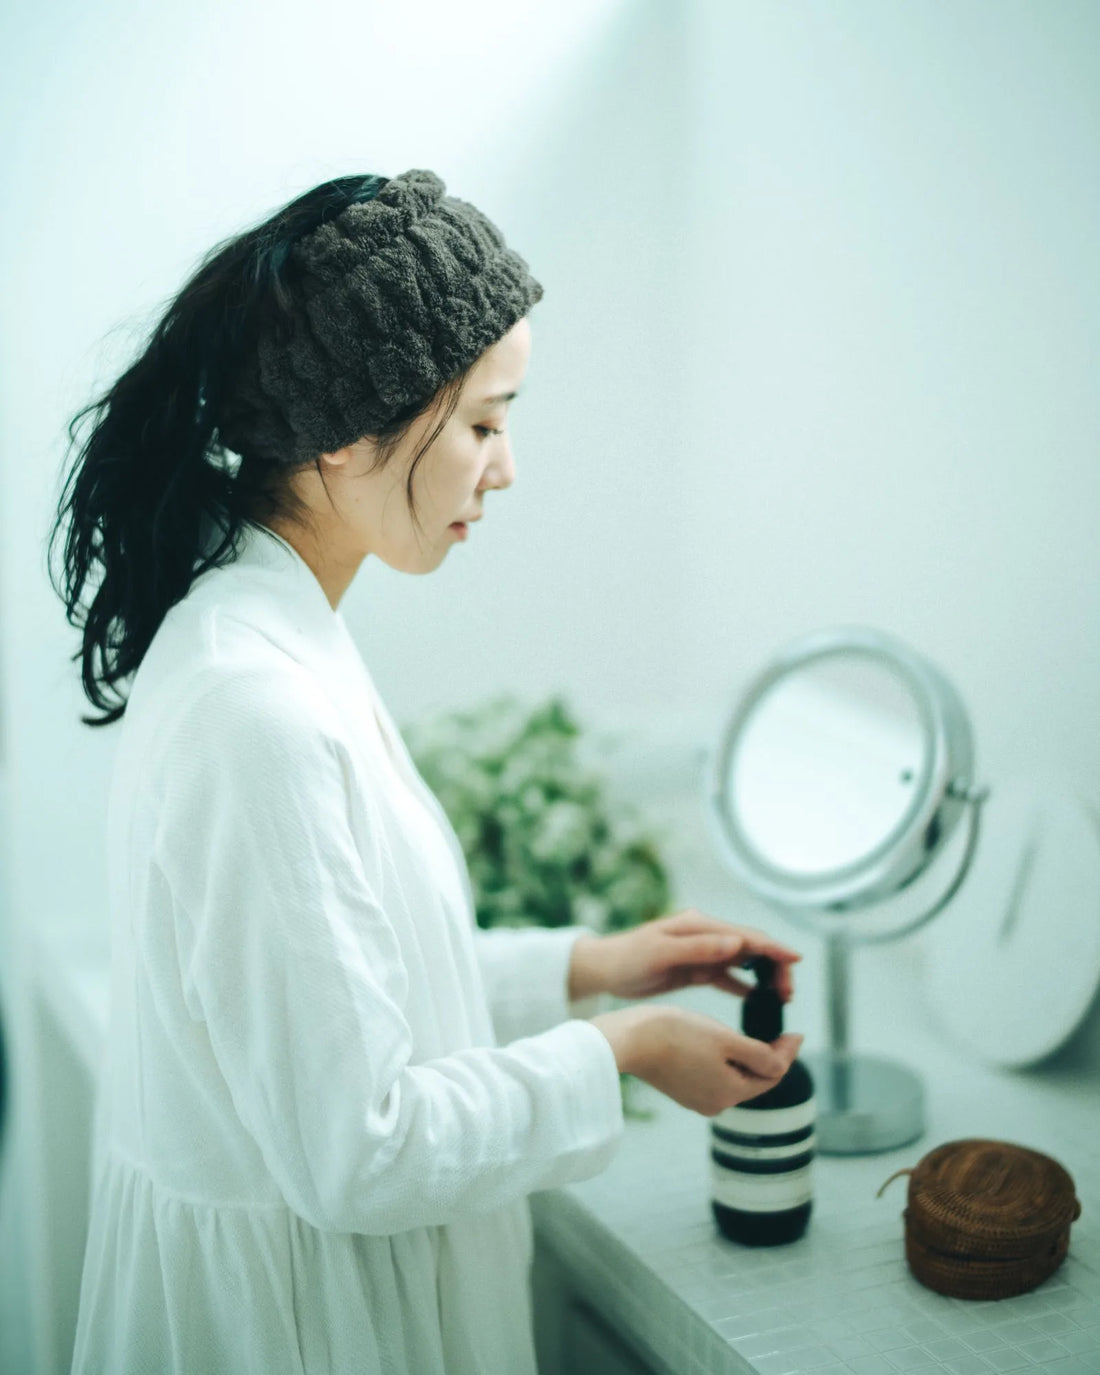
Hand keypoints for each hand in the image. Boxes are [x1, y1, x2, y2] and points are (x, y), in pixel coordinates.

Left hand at [569, 908, 801, 1003]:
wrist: (603, 969)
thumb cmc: (627, 959)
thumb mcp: (661, 953)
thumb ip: (699, 948)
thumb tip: (737, 943)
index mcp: (698, 926)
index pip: (744, 935)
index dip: (773, 947)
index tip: (796, 960)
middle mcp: (704, 935)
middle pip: (749, 948)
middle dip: (774, 966)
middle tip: (788, 992)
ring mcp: (700, 952)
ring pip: (741, 963)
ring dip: (762, 977)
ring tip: (780, 997)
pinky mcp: (694, 968)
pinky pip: (726, 976)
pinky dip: (743, 986)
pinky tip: (757, 999)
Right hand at [591, 1004, 804, 1115]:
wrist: (629, 1040)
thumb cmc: (676, 1035)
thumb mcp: (726, 1040)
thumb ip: (760, 1055)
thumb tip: (784, 1062)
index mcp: (731, 1093)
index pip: (772, 1075)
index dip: (788, 1052)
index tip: (797, 1033)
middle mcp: (715, 1103)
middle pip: (753, 1079)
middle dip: (766, 1056)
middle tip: (778, 1033)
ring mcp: (695, 1098)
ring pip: (732, 1076)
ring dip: (743, 1057)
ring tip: (749, 1035)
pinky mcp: (680, 1088)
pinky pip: (712, 1075)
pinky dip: (721, 1060)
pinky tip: (718, 1042)